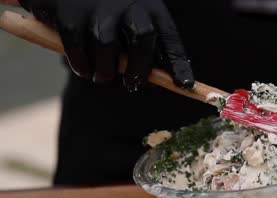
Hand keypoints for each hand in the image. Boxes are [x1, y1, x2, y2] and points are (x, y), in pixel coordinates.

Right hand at [18, 0, 193, 90]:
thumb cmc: (110, 10)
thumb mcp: (135, 20)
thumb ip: (146, 48)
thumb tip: (163, 83)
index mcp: (150, 8)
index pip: (169, 37)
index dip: (179, 64)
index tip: (185, 86)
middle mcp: (127, 2)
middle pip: (141, 36)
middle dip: (138, 67)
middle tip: (132, 85)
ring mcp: (97, 4)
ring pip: (105, 43)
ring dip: (104, 69)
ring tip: (101, 77)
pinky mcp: (69, 8)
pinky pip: (76, 42)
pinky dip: (80, 62)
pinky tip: (83, 70)